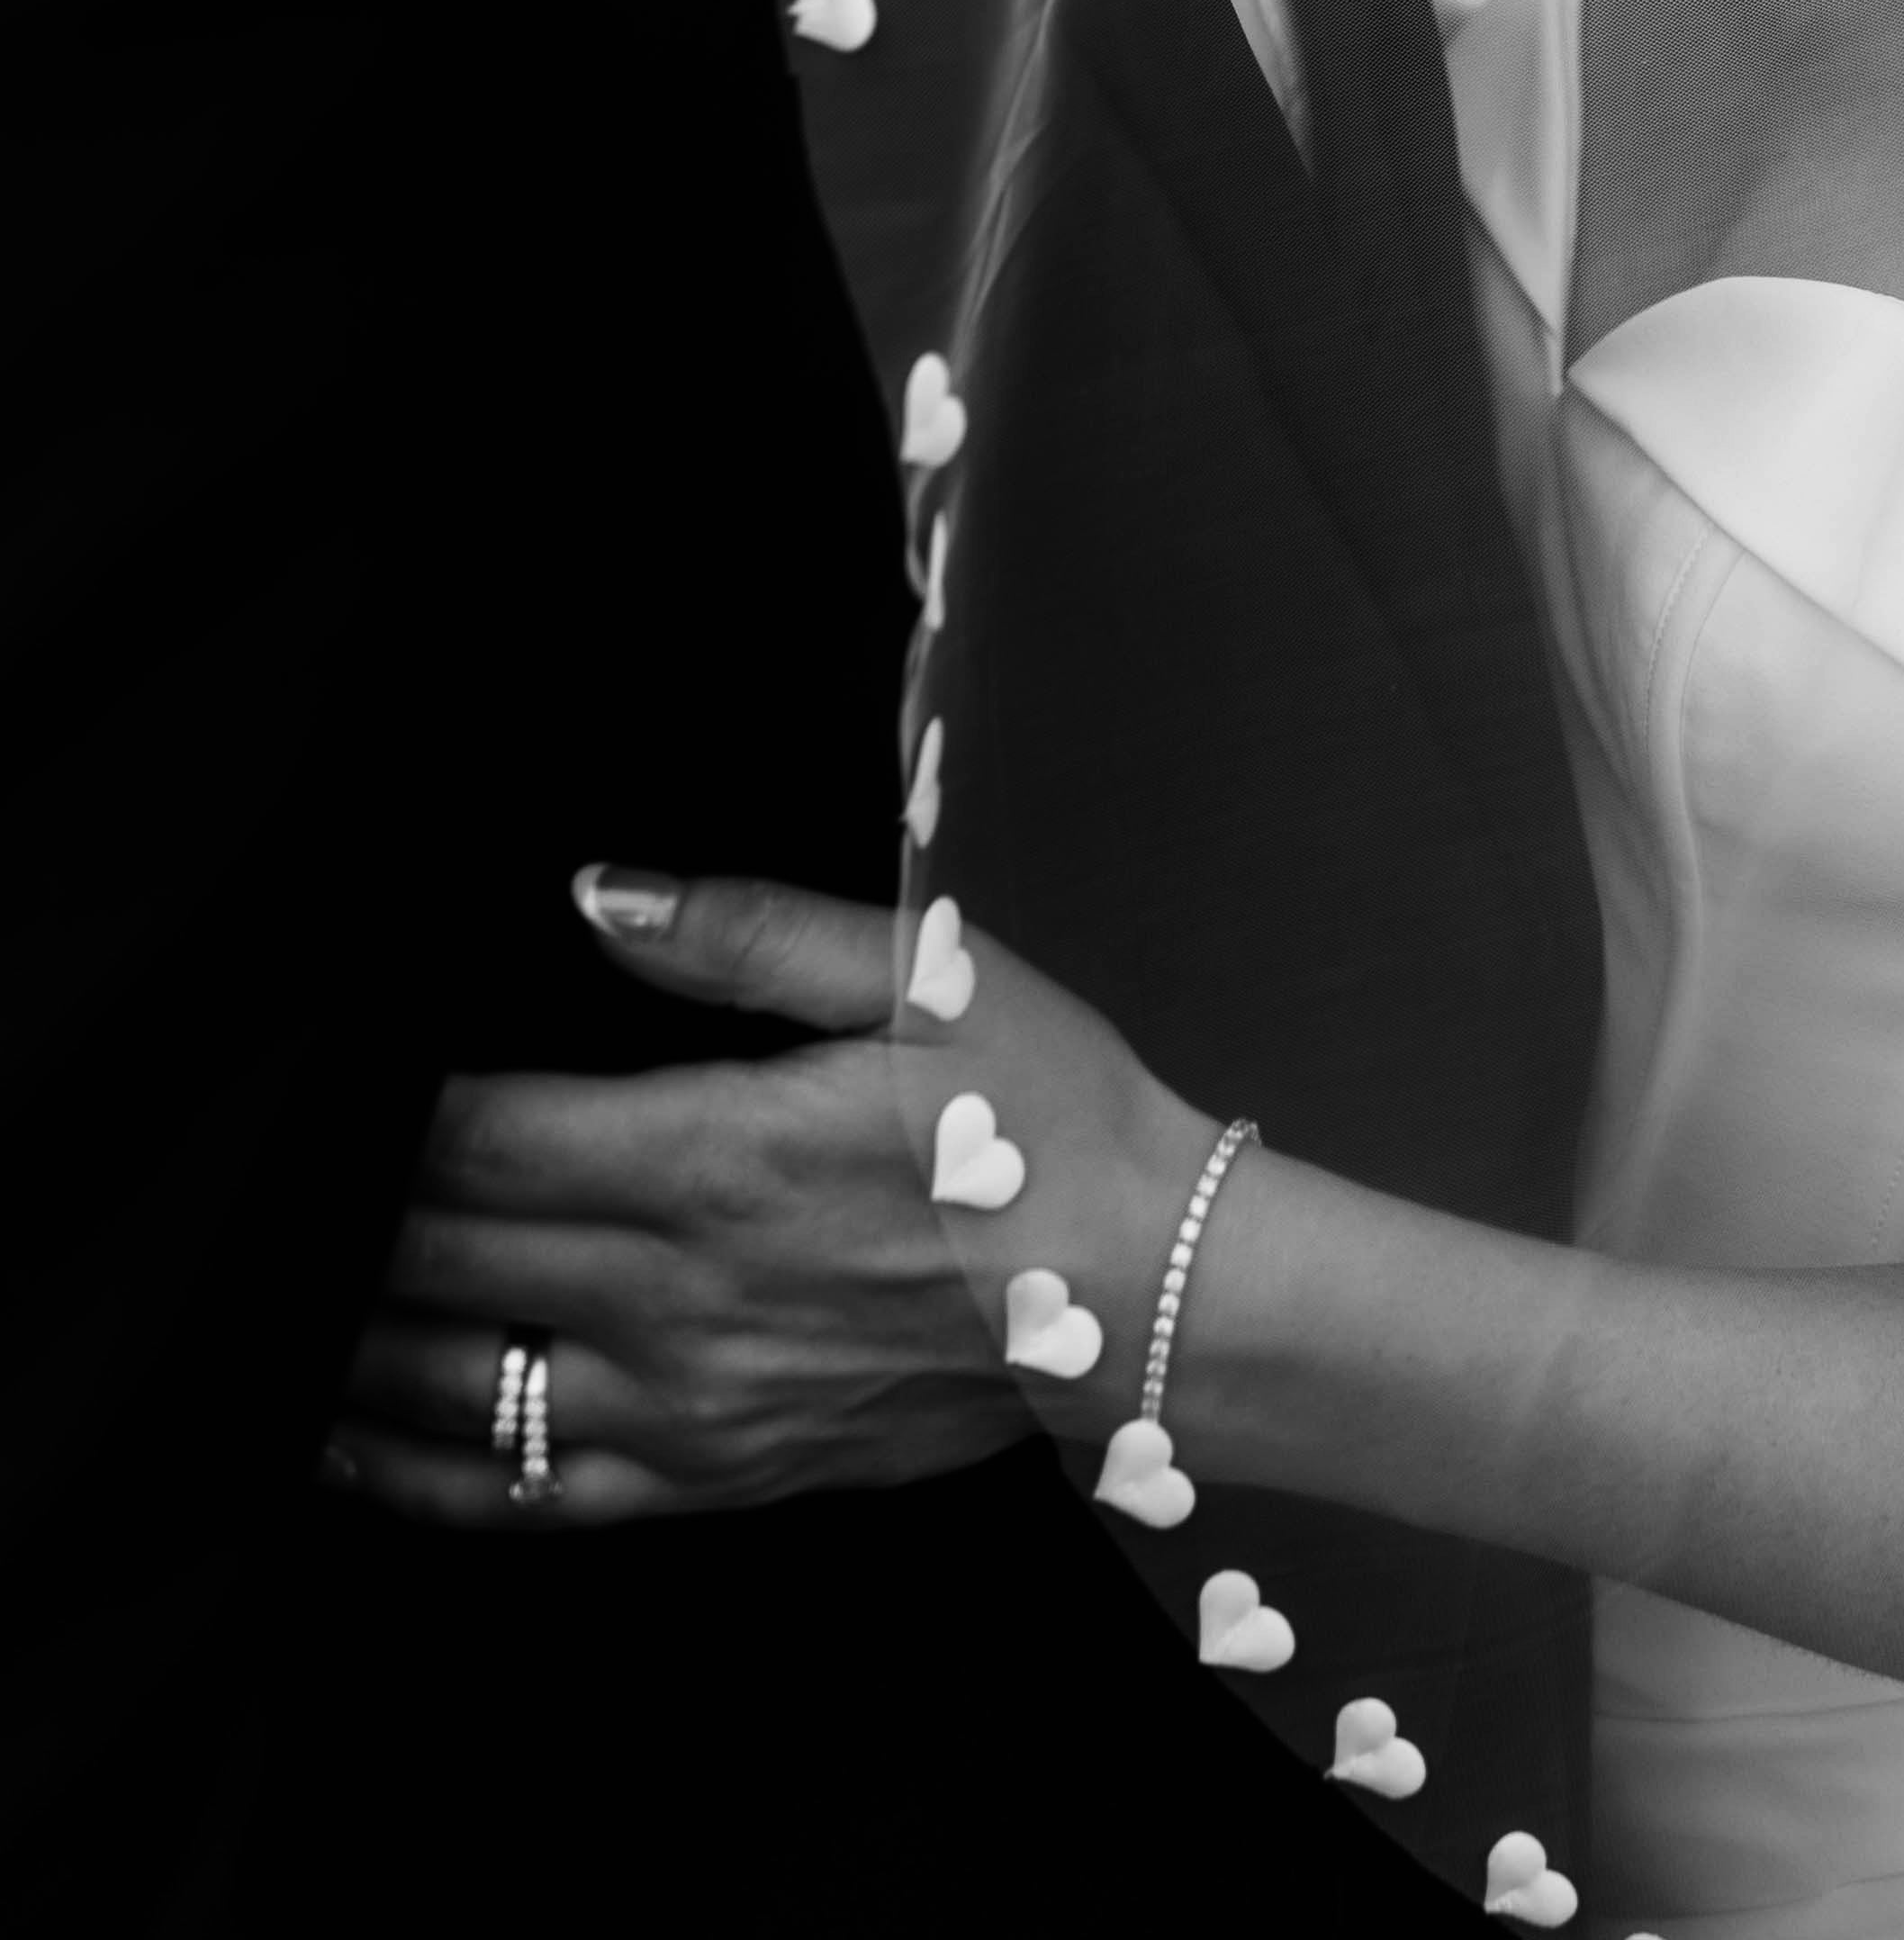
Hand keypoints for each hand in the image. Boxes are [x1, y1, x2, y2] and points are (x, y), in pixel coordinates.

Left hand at [331, 874, 1038, 1530]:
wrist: (1147, 1295)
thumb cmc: (1046, 1117)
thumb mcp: (921, 977)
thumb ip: (741, 930)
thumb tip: (595, 890)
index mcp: (716, 1158)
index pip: (477, 1141)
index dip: (380, 1112)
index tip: (327, 1073)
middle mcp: (678, 1299)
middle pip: (439, 1262)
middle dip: (339, 1219)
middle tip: (275, 1177)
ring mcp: (689, 1406)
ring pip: (453, 1388)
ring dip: (347, 1342)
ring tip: (272, 1299)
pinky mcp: (716, 1475)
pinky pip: (525, 1496)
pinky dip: (416, 1474)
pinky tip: (349, 1437)